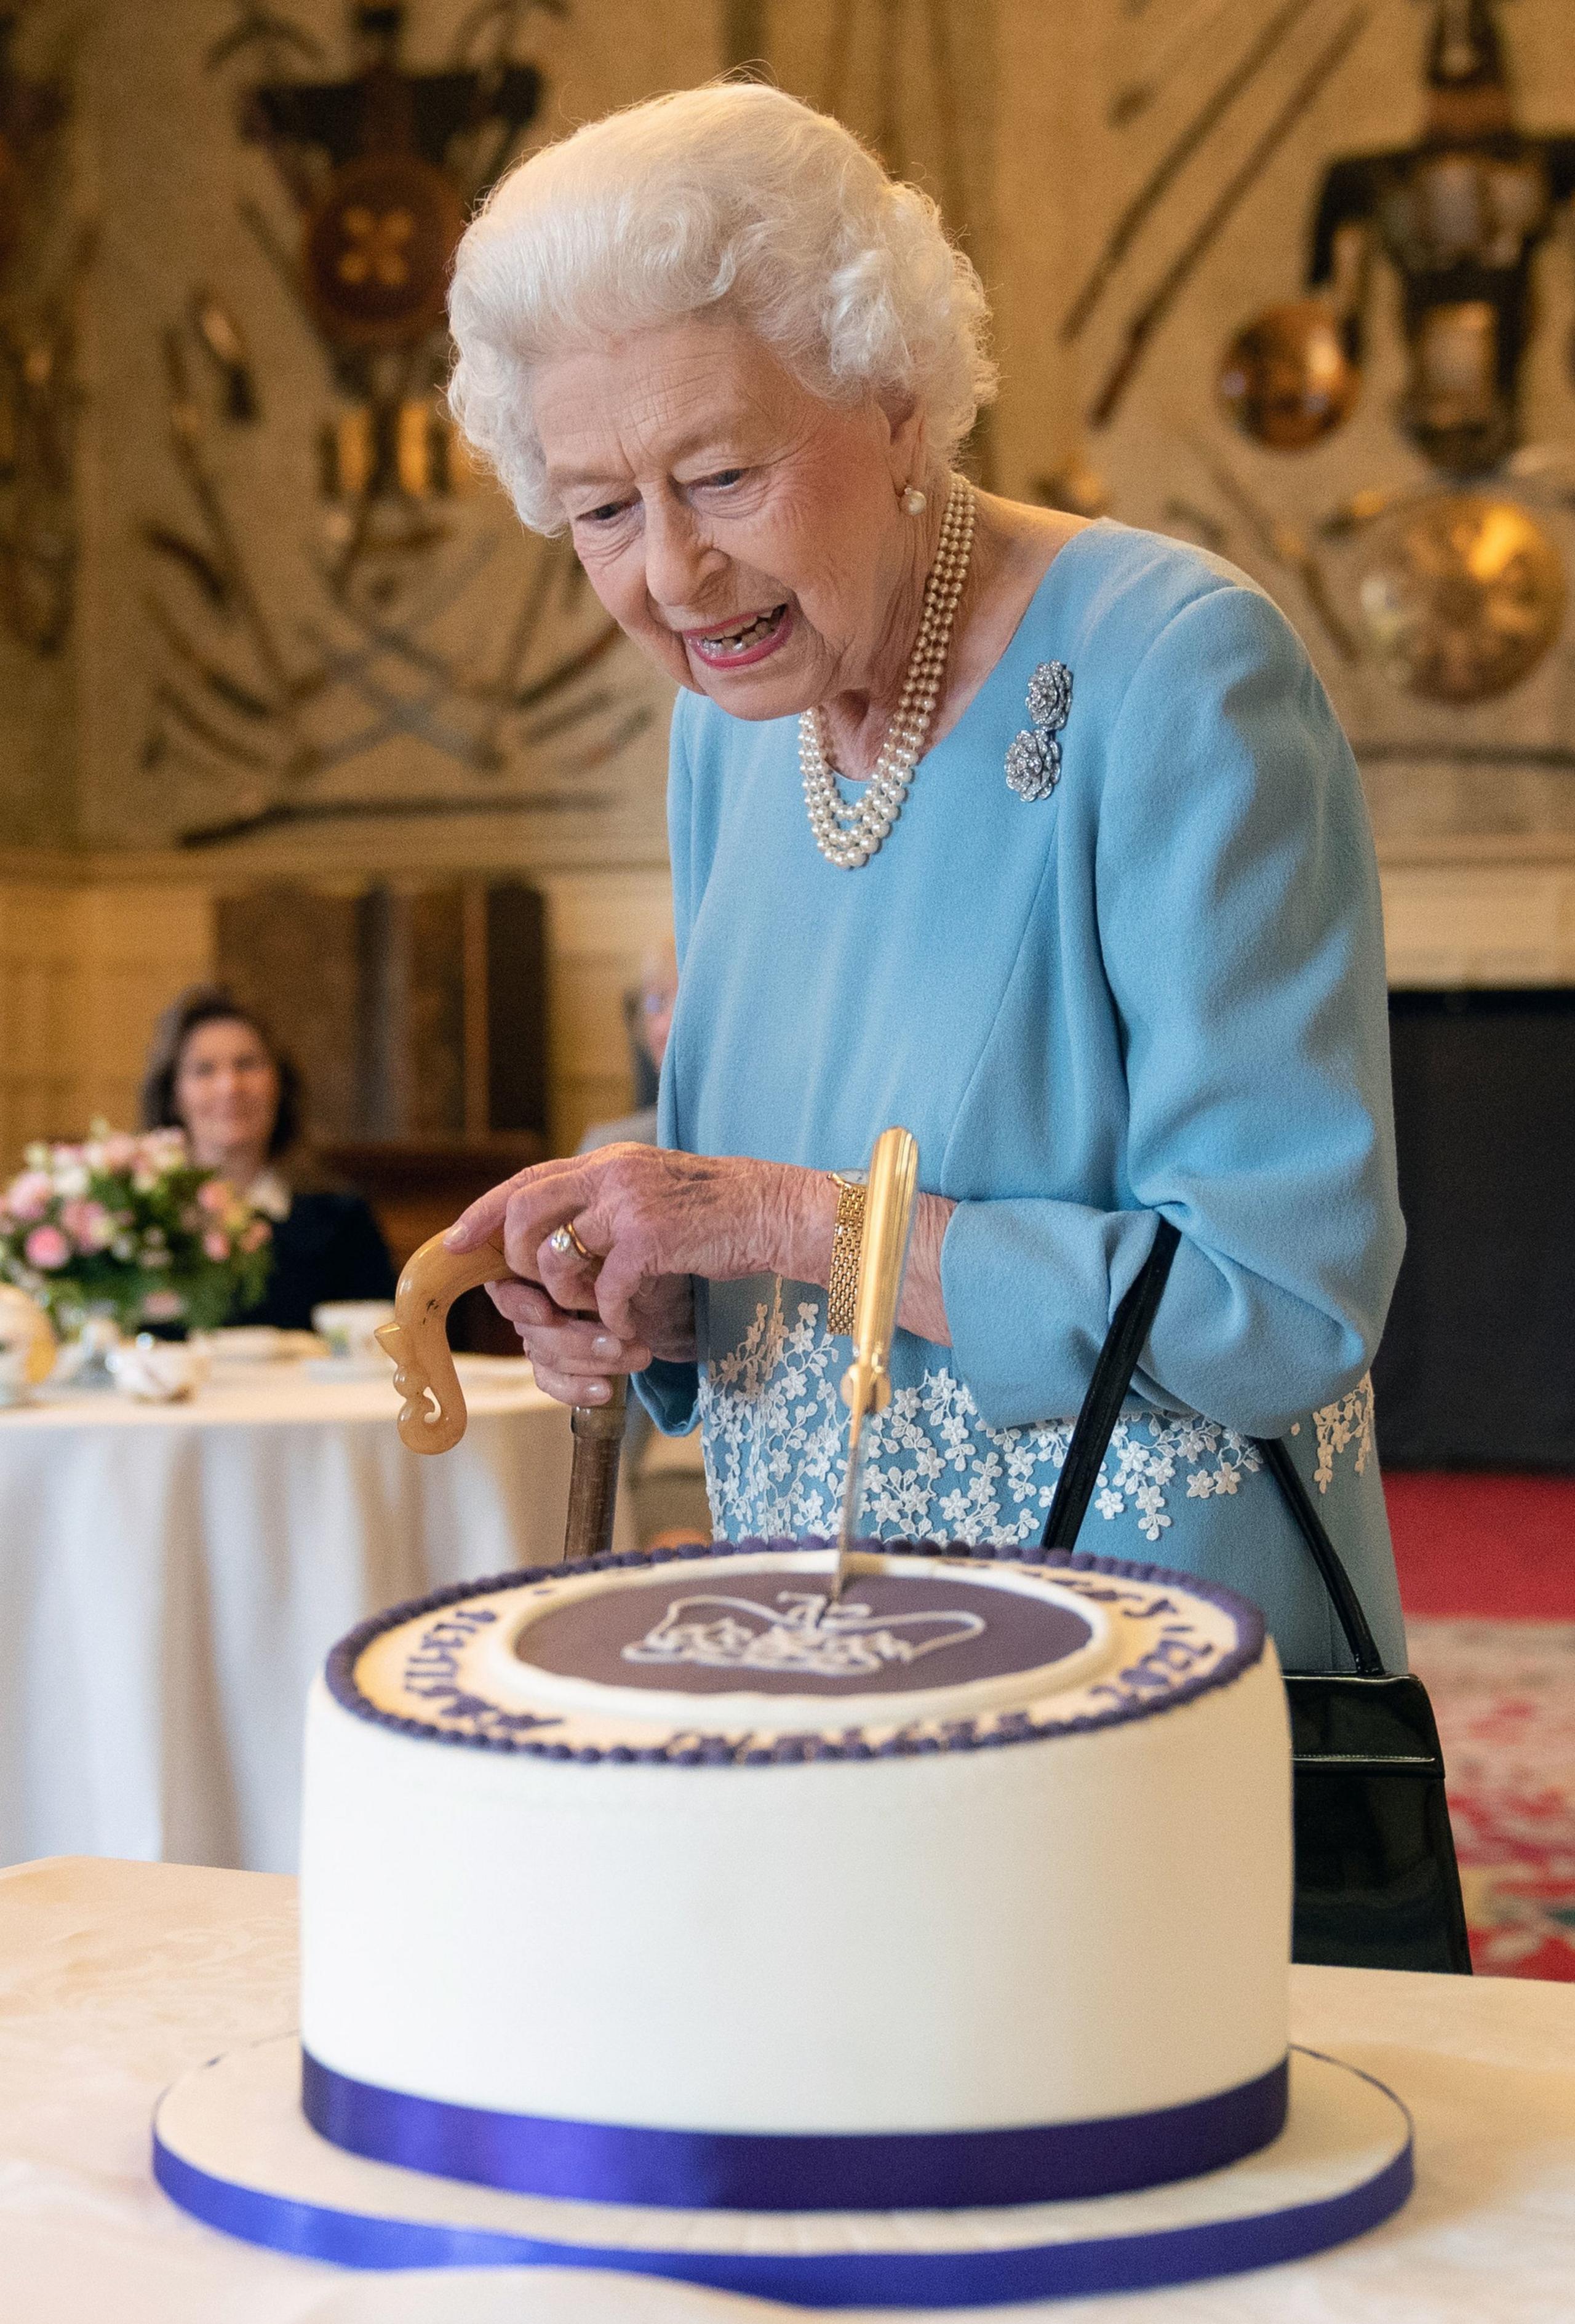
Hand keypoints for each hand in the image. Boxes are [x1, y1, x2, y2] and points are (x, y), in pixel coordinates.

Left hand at [445, 1144, 810, 1404]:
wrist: (776, 1212)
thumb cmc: (717, 1213)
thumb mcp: (652, 1191)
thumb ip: (606, 1200)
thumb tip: (556, 1230)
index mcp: (609, 1162)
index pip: (527, 1179)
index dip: (485, 1210)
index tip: (454, 1241)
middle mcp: (612, 1174)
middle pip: (525, 1214)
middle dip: (515, 1260)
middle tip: (538, 1291)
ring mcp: (630, 1204)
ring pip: (556, 1256)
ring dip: (569, 1296)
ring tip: (599, 1307)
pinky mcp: (651, 1239)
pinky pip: (603, 1290)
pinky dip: (612, 1316)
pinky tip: (633, 1323)